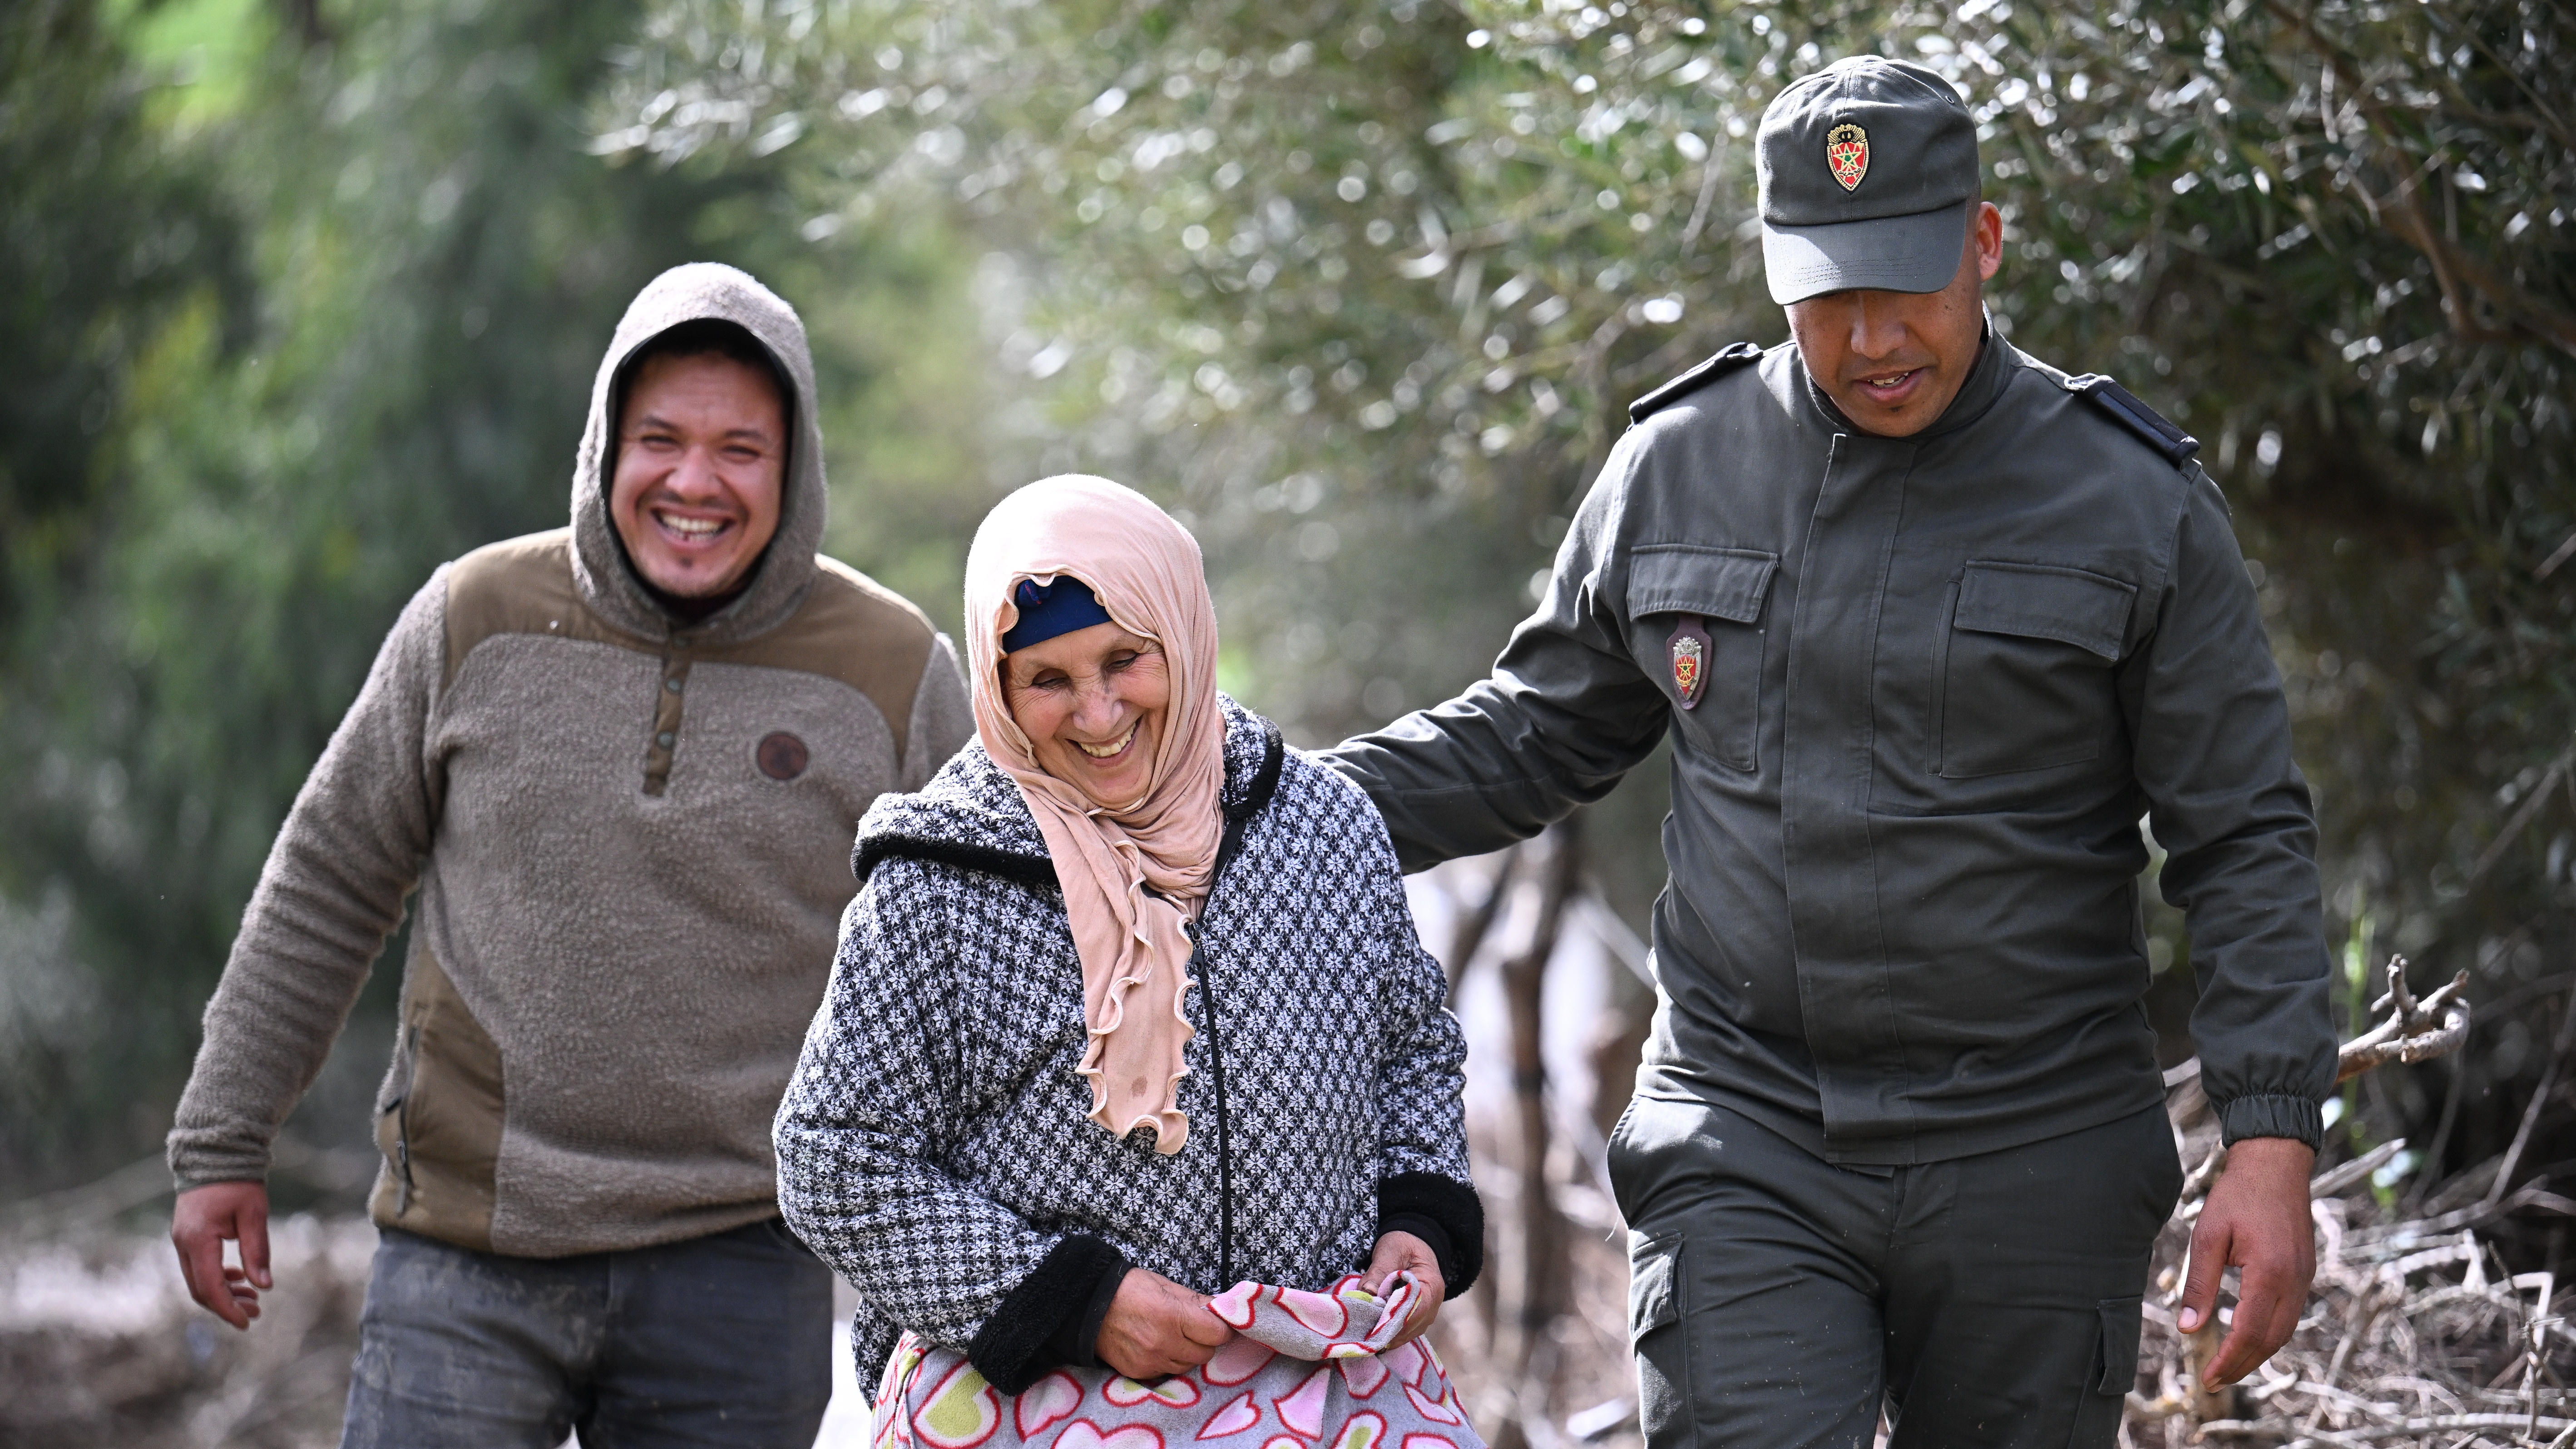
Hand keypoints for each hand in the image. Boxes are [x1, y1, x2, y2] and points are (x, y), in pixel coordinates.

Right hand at [171, 1180, 271, 1329]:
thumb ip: (257, 1251)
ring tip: (252, 1299)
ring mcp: (181, 1240)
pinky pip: (197, 1267)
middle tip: (255, 1313)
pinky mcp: (187, 1236)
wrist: (216, 1156)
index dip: (228, 1308)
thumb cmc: (238, 1182)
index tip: (247, 1322)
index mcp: (198, 1240)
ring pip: (198, 1279)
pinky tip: (239, 1279)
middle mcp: (183, 1244)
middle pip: (200, 1289)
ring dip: (223, 1293)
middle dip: (226, 1305)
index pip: (210, 1286)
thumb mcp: (254, 1215)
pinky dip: (217, 1277)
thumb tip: (264, 1286)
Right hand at [1096, 1267, 1233, 1379]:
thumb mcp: (1165, 1286)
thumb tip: (1220, 1309)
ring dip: (1187, 1354)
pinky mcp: (1138, 1372)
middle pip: (1205, 1354)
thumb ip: (1195, 1301)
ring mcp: (1150, 1361)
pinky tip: (1157, 1347)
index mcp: (1173, 1316)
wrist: (1088, 1305)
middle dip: (1204, 1342)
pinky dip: (1167, 1362)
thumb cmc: (1129, 1289)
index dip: (1221, 1328)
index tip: (1218, 1324)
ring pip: (1187, 1366)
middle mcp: (1164, 1343)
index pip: (1216, 1334)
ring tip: (1174, 1338)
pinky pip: (1165, 1372)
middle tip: (1195, 1330)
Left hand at [1360, 1230, 1445, 1352]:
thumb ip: (1378, 1272)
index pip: (1414, 1311)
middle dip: (1387, 1331)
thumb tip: (1366, 1294)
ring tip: (1366, 1336)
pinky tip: (1373, 1333)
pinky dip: (1389, 1333)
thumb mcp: (1390, 1252)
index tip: (1372, 1325)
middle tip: (1363, 1335)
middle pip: (1410, 1327)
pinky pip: (1404, 1332)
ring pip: (1406, 1333)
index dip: (1393, 1320)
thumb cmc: (1403, 1245)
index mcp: (1431, 1287)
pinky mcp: (1416, 1317)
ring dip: (1387, 1335)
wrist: (1414, 1242)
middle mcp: (1433, 1305)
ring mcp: (1426, 1314)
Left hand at [2178, 1136, 2316, 1385]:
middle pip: (2271, 1341)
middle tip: (2214, 1381)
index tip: (2208, 1379)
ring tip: (2228, 1365)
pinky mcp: (2305, 1271)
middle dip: (2242, 1365)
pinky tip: (2248, 1335)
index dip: (2229, 1361)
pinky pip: (2290, 1314)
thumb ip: (2199, 1284)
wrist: (2275, 1164)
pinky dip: (2270, 1332)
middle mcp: (2295, 1282)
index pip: (2250, 1333)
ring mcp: (2305, 1277)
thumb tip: (2187, 1328)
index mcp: (2270, 1274)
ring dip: (2258, 1352)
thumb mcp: (2208, 1236)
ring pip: (2284, 1331)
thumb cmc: (2237, 1195)